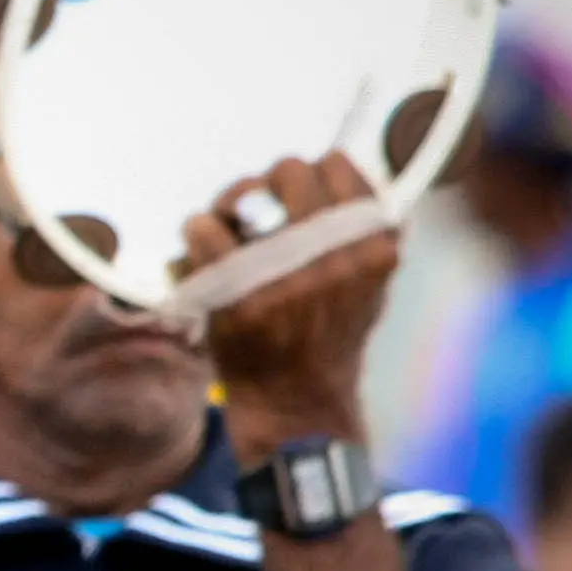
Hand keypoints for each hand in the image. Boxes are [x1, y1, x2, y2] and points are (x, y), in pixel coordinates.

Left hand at [187, 153, 396, 455]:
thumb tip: (364, 169)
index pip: (342, 166)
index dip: (314, 169)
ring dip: (229, 200)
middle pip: (290, 169)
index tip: (298, 190)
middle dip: (266, 182)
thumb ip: (371, 232)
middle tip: (252, 207)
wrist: (297, 403)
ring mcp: (290, 278)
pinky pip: (206, 229)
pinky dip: (196, 231)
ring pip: (247, 191)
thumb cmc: (329, 336)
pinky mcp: (243, 300)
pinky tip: (199, 248)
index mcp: (375, 247)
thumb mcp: (371, 283)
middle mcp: (338, 257)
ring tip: (224, 224)